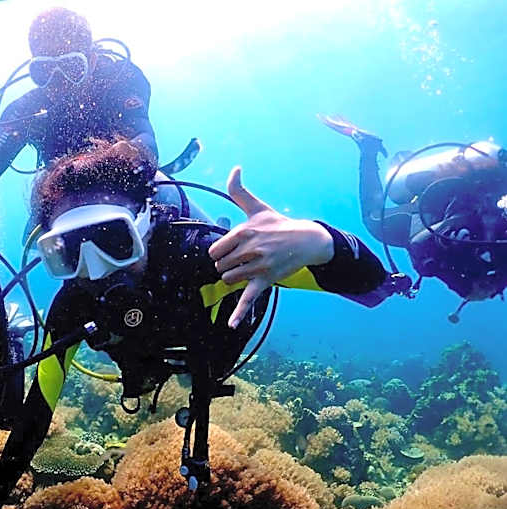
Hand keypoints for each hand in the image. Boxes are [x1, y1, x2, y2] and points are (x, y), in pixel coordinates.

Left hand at [208, 167, 333, 328]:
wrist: (308, 240)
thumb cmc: (278, 223)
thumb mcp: (258, 207)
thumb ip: (239, 190)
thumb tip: (235, 168)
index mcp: (244, 232)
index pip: (214, 252)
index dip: (222, 252)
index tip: (235, 248)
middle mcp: (250, 249)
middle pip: (220, 267)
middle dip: (228, 265)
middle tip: (246, 257)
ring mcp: (258, 267)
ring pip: (229, 280)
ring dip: (235, 277)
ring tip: (250, 268)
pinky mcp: (265, 281)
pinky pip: (248, 300)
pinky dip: (239, 314)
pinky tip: (231, 325)